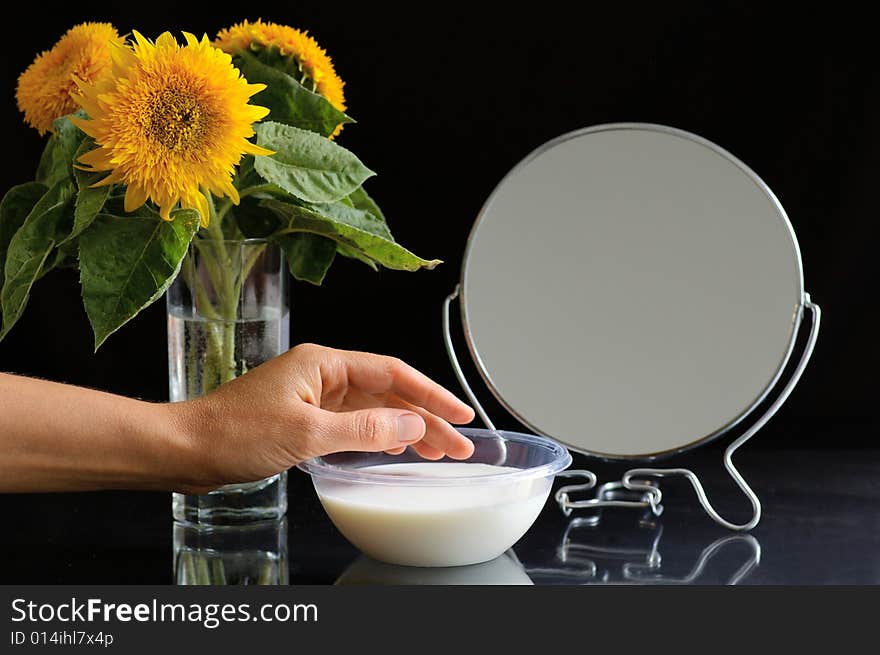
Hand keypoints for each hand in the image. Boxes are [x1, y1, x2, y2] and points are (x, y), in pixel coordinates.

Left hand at [171, 343, 475, 488]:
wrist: (186, 450)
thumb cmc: (233, 433)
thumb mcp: (307, 433)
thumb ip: (365, 428)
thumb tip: (412, 424)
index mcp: (323, 364)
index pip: (392, 373)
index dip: (430, 394)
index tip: (460, 414)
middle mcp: (321, 375)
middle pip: (388, 393)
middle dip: (425, 418)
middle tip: (458, 445)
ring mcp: (313, 398)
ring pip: (373, 410)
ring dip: (406, 430)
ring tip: (437, 452)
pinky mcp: (304, 420)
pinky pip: (354, 425)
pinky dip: (379, 437)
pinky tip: (395, 448)